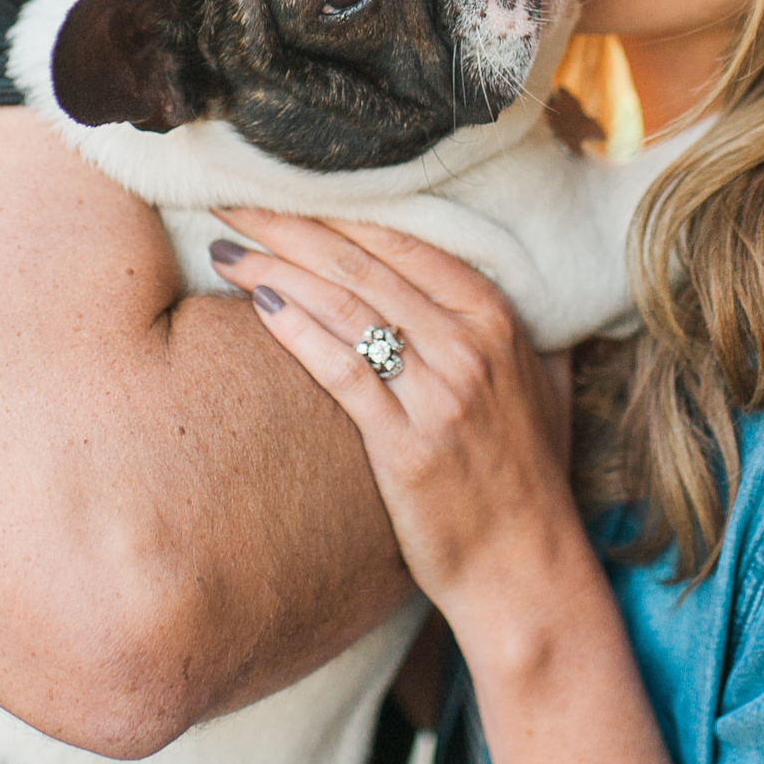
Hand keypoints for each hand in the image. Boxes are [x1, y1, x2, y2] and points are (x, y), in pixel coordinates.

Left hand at [207, 206, 591, 636]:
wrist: (528, 572)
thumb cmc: (526, 482)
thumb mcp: (539, 392)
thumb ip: (515, 336)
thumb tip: (505, 293)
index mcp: (497, 322)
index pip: (402, 243)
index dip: (334, 211)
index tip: (280, 190)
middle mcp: (471, 347)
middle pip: (361, 264)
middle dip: (287, 226)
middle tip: (230, 202)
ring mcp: (441, 394)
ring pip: (344, 307)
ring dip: (276, 270)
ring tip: (224, 251)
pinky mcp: (407, 445)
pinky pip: (342, 370)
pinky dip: (297, 330)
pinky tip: (256, 305)